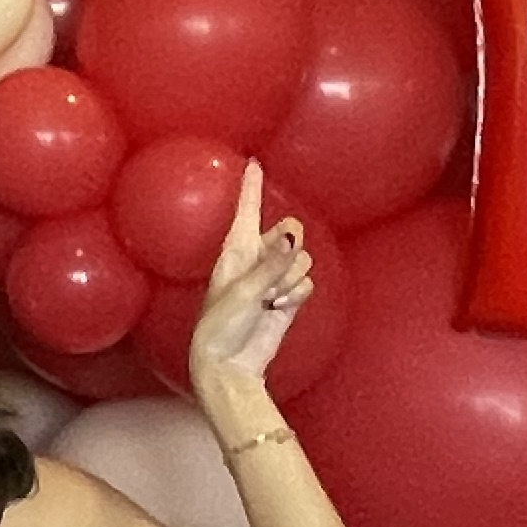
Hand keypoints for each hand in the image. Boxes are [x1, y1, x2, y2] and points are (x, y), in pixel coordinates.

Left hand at [190, 159, 310, 397]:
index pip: (247, 211)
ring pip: (301, 260)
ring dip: (290, 279)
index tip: (254, 162)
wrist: (229, 364)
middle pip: (288, 231)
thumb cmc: (221, 326)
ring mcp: (273, 279)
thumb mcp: (243, 291)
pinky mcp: (287, 297)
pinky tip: (280, 308)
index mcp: (234, 251)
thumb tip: (294, 238)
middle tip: (276, 268)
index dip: (252, 187)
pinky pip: (306, 282)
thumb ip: (272, 264)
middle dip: (287, 247)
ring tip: (270, 301)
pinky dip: (297, 295)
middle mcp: (254, 260)